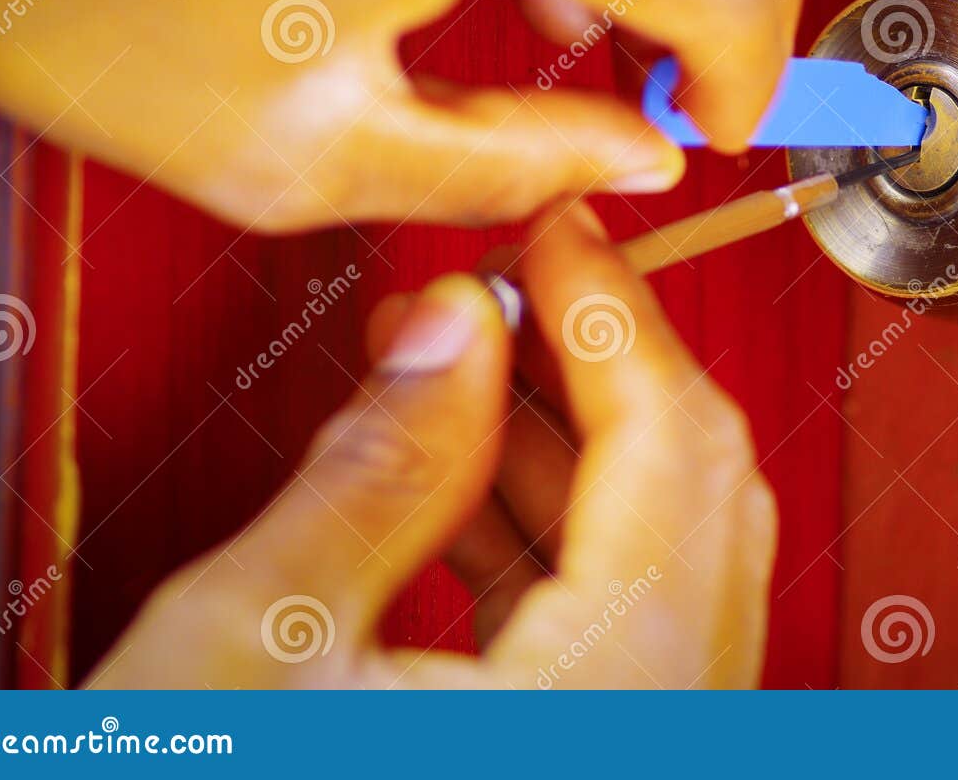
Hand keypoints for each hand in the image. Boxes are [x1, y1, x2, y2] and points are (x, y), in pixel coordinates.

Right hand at [86, 201, 776, 687]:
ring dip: (580, 442)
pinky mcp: (598, 757)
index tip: (564, 231)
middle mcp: (666, 730)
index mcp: (614, 700)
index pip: (672, 443)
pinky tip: (471, 473)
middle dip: (607, 364)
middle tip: (529, 282)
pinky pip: (623, 619)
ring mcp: (646, 747)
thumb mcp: (258, 644)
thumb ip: (382, 465)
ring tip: (478, 363)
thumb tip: (456, 325)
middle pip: (698, 488)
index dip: (617, 311)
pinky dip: (560, 533)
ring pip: (669, 551)